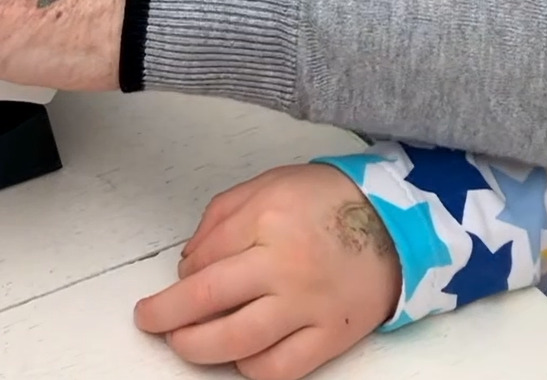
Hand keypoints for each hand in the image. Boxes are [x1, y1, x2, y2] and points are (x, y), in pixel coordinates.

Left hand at [135, 164, 401, 379]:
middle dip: (166, 316)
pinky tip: (239, 356)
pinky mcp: (332, 335)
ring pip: (237, 341)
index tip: (179, 279)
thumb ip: (221, 216)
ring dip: (197, 347)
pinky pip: (281, 367)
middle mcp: (285, 264)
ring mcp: (309, 304)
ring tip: (183, 343)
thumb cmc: (329, 201)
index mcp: (267, 220)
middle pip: (207, 301)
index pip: (203, 258)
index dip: (180, 274)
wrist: (396, 223)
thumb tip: (188, 261)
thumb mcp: (269, 185)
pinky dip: (250, 369)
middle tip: (150, 320)